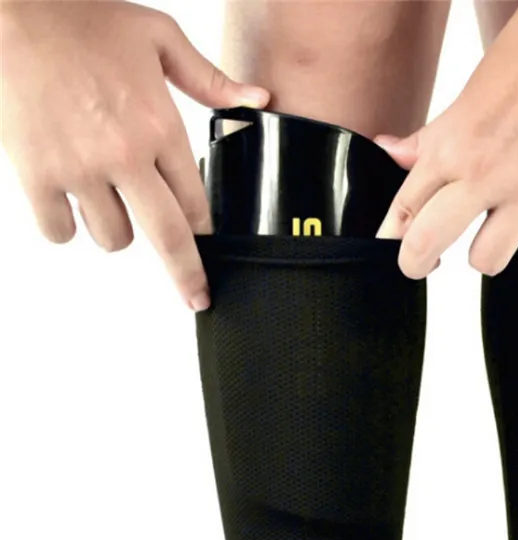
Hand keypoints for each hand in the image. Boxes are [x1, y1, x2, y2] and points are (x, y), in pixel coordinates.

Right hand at [0, 0, 269, 310]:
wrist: (12, 7)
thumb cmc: (85, 19)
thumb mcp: (159, 37)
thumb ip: (210, 79)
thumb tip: (258, 100)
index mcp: (161, 127)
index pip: (197, 203)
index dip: (205, 231)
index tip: (209, 249)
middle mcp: (126, 156)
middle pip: (169, 238)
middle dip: (188, 275)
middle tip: (197, 297)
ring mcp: (80, 170)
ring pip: (113, 237)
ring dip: (117, 230)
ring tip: (109, 200)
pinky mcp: (37, 174)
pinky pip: (60, 231)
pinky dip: (66, 226)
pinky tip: (69, 204)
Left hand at [374, 2, 517, 278]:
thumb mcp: (462, 101)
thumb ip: (426, 141)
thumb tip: (387, 151)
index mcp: (449, 148)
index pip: (402, 212)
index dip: (394, 239)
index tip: (401, 248)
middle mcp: (483, 172)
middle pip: (427, 244)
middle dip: (417, 263)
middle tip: (426, 263)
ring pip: (487, 260)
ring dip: (487, 253)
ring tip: (497, 230)